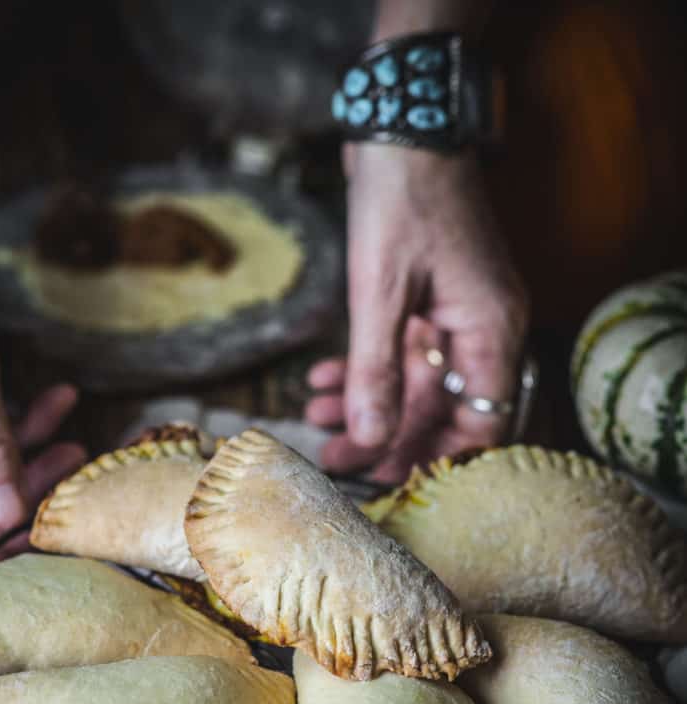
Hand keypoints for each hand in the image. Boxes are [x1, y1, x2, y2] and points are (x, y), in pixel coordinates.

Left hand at [305, 145, 527, 481]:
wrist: (402, 125)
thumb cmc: (402, 200)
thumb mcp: (380, 294)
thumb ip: (375, 371)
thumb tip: (369, 437)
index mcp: (491, 332)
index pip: (481, 423)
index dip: (436, 456)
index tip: (386, 476)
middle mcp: (482, 329)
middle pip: (440, 408)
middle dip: (384, 432)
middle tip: (331, 454)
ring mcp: (456, 313)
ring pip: (413, 381)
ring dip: (365, 400)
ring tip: (313, 417)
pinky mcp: (428, 298)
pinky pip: (400, 350)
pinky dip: (363, 366)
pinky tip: (321, 379)